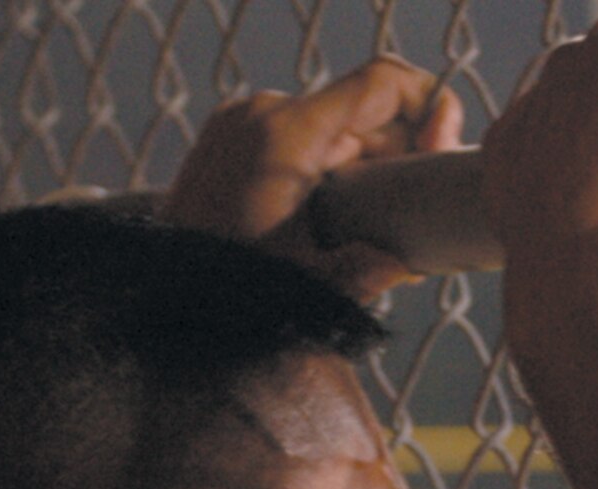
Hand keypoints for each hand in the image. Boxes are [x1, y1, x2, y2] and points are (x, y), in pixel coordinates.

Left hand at [164, 57, 463, 297]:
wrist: (154, 297)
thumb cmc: (227, 295)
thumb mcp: (306, 289)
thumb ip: (364, 272)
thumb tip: (407, 262)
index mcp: (287, 134)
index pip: (383, 83)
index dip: (431, 105)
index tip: (443, 150)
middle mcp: (262, 112)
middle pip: (359, 114)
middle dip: (397, 156)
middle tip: (410, 215)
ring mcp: (238, 121)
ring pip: (329, 128)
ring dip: (360, 168)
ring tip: (364, 230)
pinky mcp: (224, 138)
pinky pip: (293, 138)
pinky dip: (322, 168)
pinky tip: (328, 219)